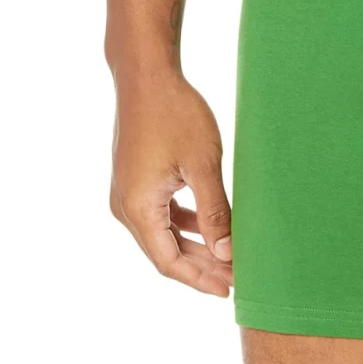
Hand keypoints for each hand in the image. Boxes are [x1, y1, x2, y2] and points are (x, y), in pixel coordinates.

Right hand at [109, 73, 232, 296]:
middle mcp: (126, 206)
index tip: (230, 289)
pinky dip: (185, 227)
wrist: (146, 74)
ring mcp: (127, 193)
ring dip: (195, 248)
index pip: (169, 262)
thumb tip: (226, 255)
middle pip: (165, 253)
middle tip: (237, 278)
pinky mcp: (135, 182)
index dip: (200, 280)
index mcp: (138, 207)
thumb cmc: (175, 113)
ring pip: (164, 236)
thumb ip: (215, 214)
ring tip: (228, 258)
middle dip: (201, 268)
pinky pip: (160, 217)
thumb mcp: (204, 166)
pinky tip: (210, 231)